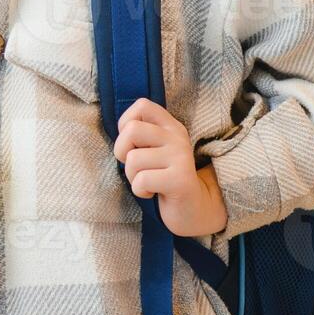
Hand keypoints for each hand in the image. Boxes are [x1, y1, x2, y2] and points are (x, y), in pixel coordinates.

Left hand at [113, 98, 228, 237]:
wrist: (192, 209)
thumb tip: (120, 128)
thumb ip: (140, 135)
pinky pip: (142, 180)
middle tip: (136, 167)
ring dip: (132, 177)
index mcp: (170, 126)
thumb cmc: (162, 179)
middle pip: (132, 130)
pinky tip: (153, 193)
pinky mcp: (180, 180)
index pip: (142, 105)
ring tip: (148, 182)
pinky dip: (140, 191)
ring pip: (133, 159)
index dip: (125, 123)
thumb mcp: (153, 151)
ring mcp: (181, 157)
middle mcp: (177, 137)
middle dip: (122, 152)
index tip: (132, 144)